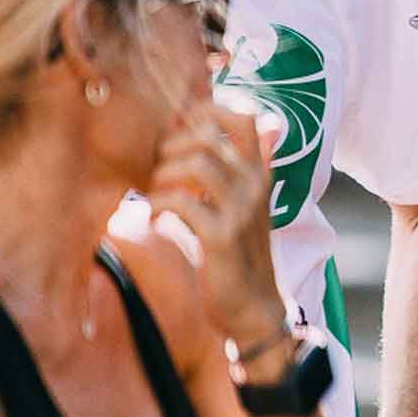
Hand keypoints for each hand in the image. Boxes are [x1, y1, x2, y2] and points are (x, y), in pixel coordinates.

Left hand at [144, 93, 288, 343]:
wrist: (253, 304)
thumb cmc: (239, 252)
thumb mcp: (245, 205)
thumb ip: (241, 169)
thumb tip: (248, 133)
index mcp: (260, 173)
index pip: (245, 118)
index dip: (208, 112)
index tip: (180, 130)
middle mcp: (255, 184)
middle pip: (211, 135)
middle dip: (172, 147)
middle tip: (159, 170)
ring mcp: (241, 209)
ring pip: (197, 163)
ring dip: (164, 175)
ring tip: (157, 193)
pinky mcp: (222, 236)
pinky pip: (181, 203)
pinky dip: (159, 206)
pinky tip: (157, 220)